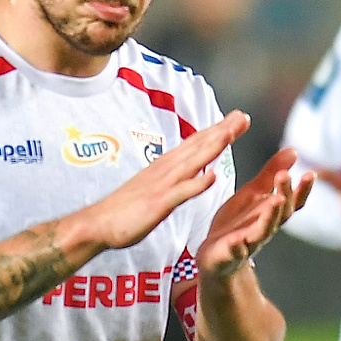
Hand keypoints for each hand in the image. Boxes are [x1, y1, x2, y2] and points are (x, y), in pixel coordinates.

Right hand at [67, 112, 248, 252]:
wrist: (97, 224)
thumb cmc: (124, 210)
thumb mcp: (153, 187)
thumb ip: (173, 177)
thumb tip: (194, 171)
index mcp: (166, 167)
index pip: (196, 144)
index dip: (217, 131)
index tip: (236, 119)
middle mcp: (166, 170)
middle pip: (198, 146)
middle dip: (222, 130)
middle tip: (243, 116)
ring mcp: (162, 185)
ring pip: (192, 163)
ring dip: (212, 147)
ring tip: (232, 132)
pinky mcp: (157, 204)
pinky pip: (180, 194)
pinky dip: (196, 185)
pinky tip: (212, 177)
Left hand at [199, 146, 313, 279]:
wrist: (215, 256)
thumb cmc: (238, 223)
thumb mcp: (253, 194)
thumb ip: (271, 174)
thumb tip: (294, 151)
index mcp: (270, 213)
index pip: (293, 202)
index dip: (303, 190)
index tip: (311, 174)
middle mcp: (264, 228)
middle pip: (279, 213)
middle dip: (284, 195)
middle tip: (284, 175)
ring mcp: (248, 243)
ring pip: (262, 231)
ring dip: (270, 217)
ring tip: (275, 200)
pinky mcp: (229, 255)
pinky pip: (234, 252)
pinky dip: (237, 247)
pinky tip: (236, 241)